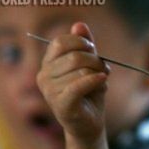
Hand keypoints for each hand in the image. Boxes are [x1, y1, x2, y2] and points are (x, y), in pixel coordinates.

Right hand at [37, 22, 109, 142]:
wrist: (89, 124)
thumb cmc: (88, 94)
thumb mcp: (89, 66)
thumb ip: (84, 46)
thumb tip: (79, 25)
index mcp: (47, 64)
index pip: (60, 42)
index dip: (80, 43)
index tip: (93, 50)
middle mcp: (44, 76)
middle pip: (74, 56)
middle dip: (95, 60)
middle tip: (104, 69)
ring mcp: (50, 92)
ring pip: (81, 71)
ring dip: (98, 75)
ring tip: (101, 84)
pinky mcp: (61, 104)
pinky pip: (79, 84)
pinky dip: (95, 81)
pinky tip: (103, 82)